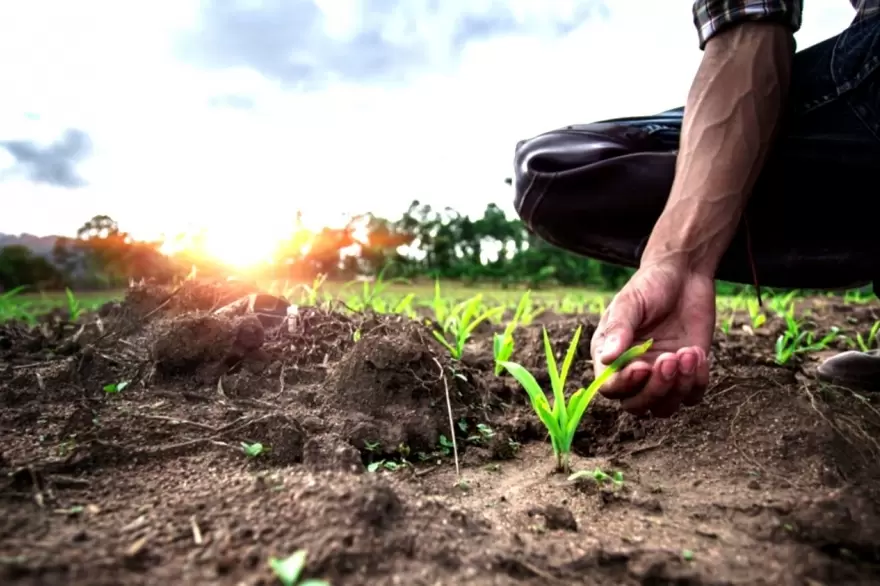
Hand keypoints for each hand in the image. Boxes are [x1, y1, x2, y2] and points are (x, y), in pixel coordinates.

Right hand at [590, 260, 714, 416]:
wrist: (684, 275)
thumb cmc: (650, 285)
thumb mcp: (630, 302)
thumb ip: (619, 330)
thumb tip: (606, 358)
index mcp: (610, 357)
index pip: (610, 387)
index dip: (625, 384)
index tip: (644, 366)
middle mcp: (633, 372)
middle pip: (637, 405)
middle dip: (655, 389)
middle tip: (670, 358)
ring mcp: (661, 377)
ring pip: (664, 407)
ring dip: (679, 387)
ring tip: (689, 353)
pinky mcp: (687, 375)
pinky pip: (691, 397)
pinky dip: (698, 382)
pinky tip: (699, 354)